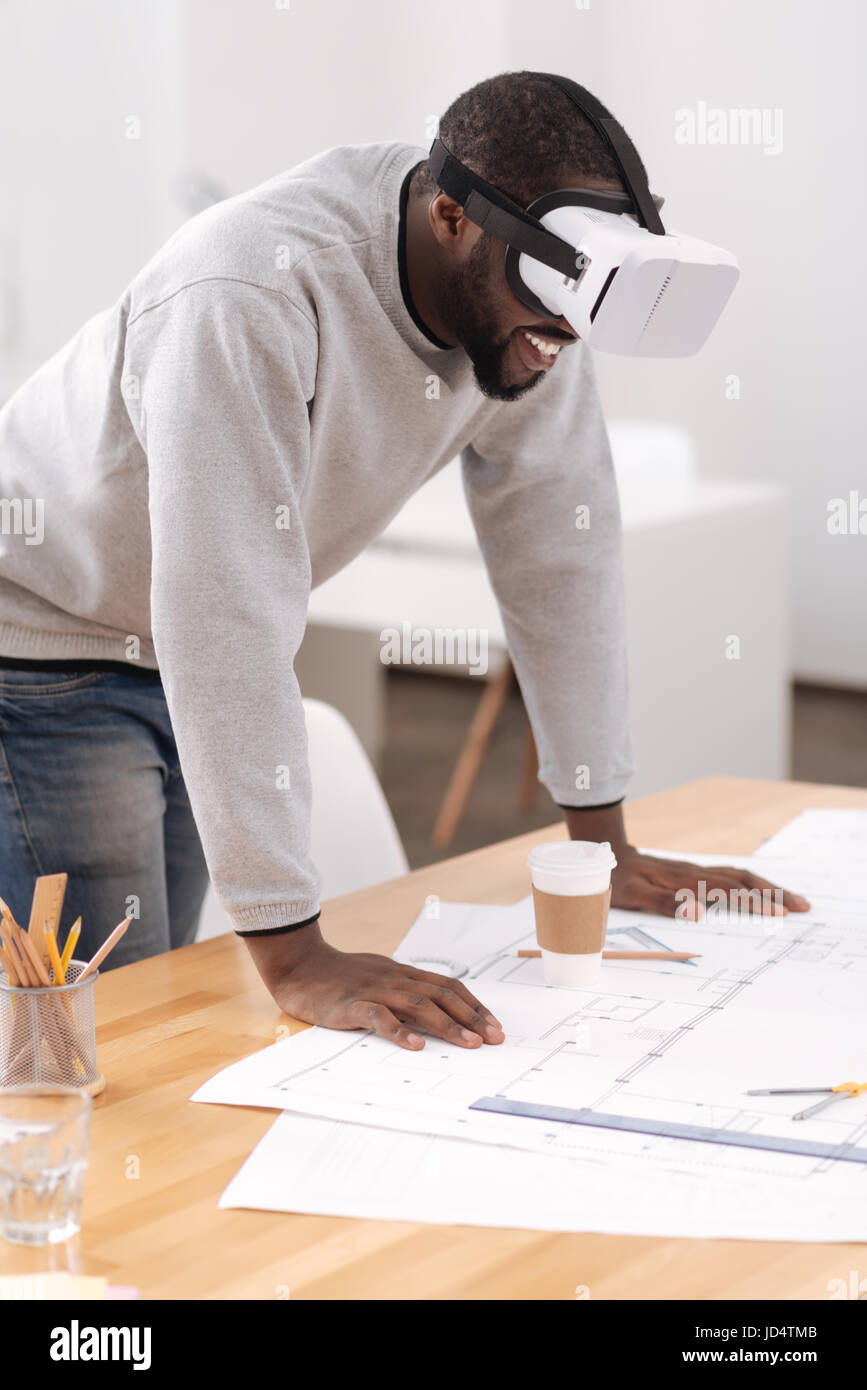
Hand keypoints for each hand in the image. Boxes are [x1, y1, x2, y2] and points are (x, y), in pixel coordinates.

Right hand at [242, 921, 505, 1050]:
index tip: (495, 1026)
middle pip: (441, 995)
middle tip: (494, 1039)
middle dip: (472, 1018)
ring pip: (418, 1005)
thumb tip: (436, 1014)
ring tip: (469, 1044)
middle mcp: (395, 979)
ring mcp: (374, 990)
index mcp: (403, 974)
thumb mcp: (379, 978)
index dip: (474, 1006)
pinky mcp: (351, 1005)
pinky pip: (379, 1017)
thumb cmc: (341, 976)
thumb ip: (404, 992)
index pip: (448, 986)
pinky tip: (415, 1046)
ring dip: (447, 1026)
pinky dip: (399, 1031)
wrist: (300, 965)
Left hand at [610, 844, 810, 918]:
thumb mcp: (632, 895)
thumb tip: (698, 912)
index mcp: (685, 879)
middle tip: (803, 906)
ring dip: (768, 887)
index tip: (778, 912)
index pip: (728, 890)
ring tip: (793, 901)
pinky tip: (764, 891)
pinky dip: (753, 884)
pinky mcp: (695, 873)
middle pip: (743, 880)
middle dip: (774, 893)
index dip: (754, 900)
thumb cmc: (618, 880)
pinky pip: (731, 877)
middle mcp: (696, 872)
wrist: (609, 856)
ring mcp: (697, 871)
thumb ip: (663, 902)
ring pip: (740, 876)